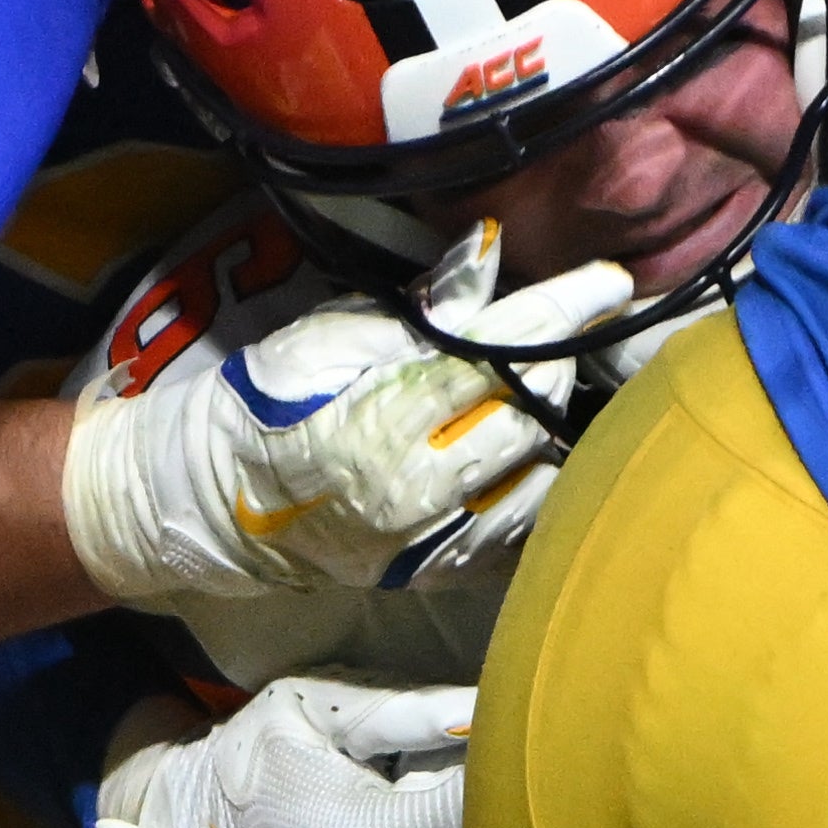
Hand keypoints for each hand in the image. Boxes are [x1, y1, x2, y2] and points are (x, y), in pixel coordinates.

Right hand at [58, 224, 633, 610]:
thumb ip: (417, 307)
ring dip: (551, 429)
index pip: (501, 355)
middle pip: (531, 415)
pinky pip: (520, 531)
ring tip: (538, 394)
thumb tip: (487, 253)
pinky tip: (531, 455)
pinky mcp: (439, 574)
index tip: (611, 283)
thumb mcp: (328, 336)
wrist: (217, 504)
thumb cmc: (269, 405)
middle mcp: (418, 488)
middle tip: (554, 334)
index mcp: (386, 418)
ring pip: (540, 477)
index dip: (562, 313)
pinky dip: (537, 486)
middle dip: (554, 366)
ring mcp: (432, 541)